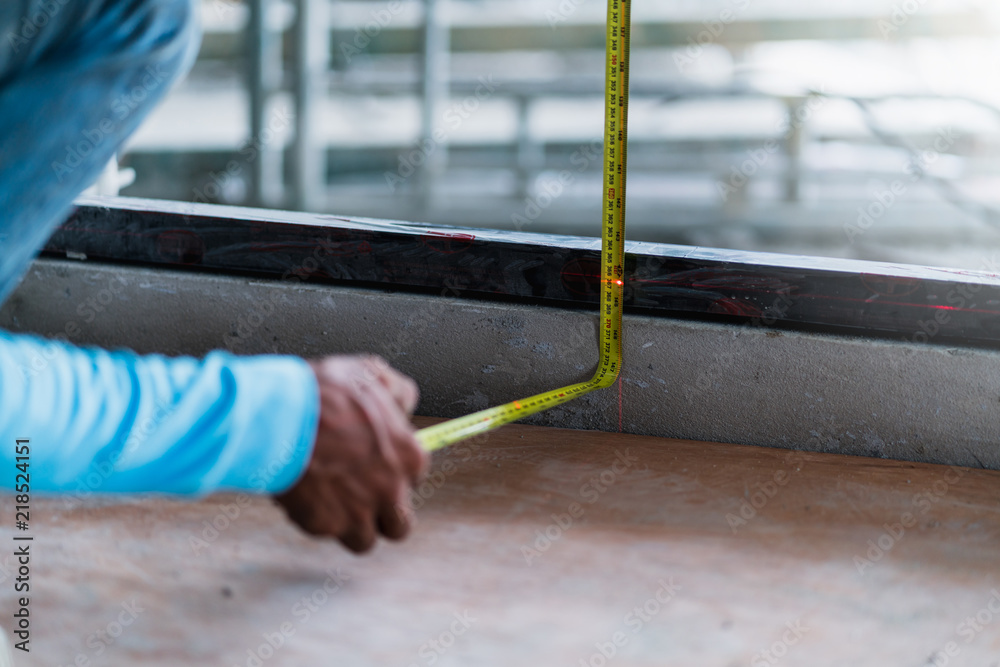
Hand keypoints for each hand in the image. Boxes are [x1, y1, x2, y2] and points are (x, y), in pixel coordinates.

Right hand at [274, 355, 427, 552]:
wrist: (280, 415)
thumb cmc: (324, 392)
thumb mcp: (372, 373)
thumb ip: (398, 392)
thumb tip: (405, 404)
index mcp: (409, 458)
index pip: (415, 480)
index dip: (393, 473)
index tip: (375, 465)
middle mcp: (391, 491)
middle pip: (398, 525)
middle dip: (382, 515)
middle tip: (360, 496)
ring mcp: (358, 513)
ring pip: (364, 540)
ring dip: (350, 525)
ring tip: (330, 500)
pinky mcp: (324, 525)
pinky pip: (325, 531)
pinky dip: (315, 517)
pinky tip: (304, 491)